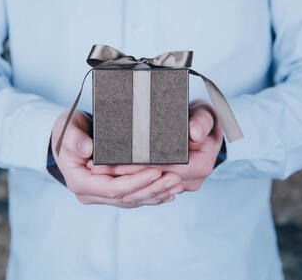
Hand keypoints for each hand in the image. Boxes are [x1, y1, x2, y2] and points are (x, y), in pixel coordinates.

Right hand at [52, 110, 179, 207]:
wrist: (65, 135)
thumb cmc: (66, 130)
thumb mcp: (66, 129)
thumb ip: (74, 139)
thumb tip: (87, 149)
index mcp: (80, 182)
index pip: (113, 188)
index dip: (136, 182)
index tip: (156, 172)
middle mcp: (90, 193)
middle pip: (126, 197)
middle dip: (152, 189)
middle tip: (175, 179)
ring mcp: (101, 195)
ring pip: (132, 200)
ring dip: (156, 194)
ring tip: (177, 185)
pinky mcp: (111, 192)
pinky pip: (133, 197)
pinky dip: (152, 195)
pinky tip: (169, 193)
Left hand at [89, 99, 223, 193]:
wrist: (205, 127)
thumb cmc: (203, 118)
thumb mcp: (205, 114)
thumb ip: (202, 121)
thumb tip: (195, 132)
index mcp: (200, 166)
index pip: (164, 170)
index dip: (138, 168)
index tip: (115, 164)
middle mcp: (192, 180)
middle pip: (152, 181)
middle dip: (123, 176)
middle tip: (96, 168)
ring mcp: (181, 185)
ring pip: (147, 186)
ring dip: (122, 179)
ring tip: (97, 170)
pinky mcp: (171, 184)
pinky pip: (148, 184)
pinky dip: (129, 179)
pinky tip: (108, 173)